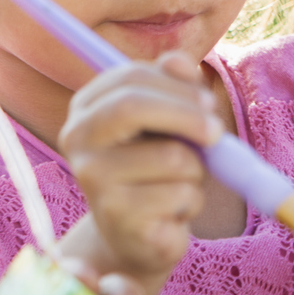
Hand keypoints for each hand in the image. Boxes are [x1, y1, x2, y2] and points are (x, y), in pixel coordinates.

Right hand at [58, 52, 217, 293]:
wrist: (137, 235)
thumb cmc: (157, 167)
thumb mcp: (169, 121)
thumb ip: (175, 85)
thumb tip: (177, 60)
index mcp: (88, 107)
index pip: (130, 77)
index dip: (178, 86)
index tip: (208, 101)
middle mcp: (77, 139)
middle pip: (132, 107)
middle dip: (188, 115)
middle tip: (217, 132)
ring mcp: (92, 180)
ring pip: (171, 156)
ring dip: (196, 168)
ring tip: (180, 183)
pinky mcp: (115, 216)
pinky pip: (178, 194)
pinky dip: (192, 200)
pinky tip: (172, 211)